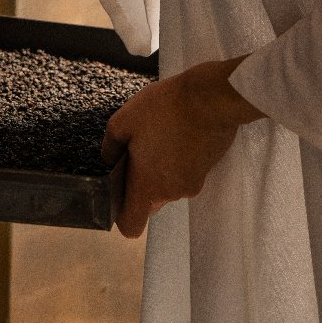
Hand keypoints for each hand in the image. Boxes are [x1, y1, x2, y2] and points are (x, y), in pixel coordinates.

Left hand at [101, 57, 264, 237]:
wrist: (212, 98)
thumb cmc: (164, 109)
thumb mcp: (125, 119)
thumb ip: (111, 145)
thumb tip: (110, 160)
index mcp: (148, 186)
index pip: (131, 225)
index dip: (120, 215)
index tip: (118, 192)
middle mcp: (171, 193)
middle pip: (150, 201)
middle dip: (140, 180)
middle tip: (136, 148)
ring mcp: (193, 183)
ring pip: (167, 185)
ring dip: (160, 167)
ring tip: (159, 133)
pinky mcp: (208, 170)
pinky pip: (184, 173)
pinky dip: (177, 160)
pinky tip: (176, 132)